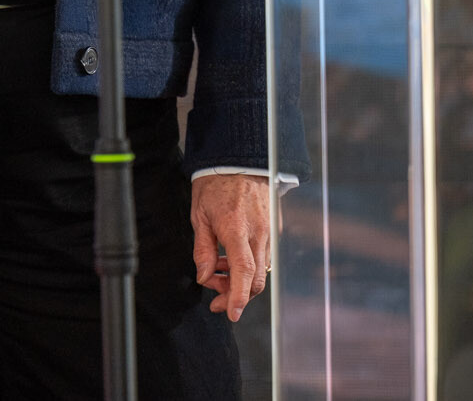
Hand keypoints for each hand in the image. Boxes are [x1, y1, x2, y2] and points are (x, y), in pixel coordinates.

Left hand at [191, 172, 270, 321]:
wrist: (240, 159)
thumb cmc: (215, 184)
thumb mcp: (199, 215)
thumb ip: (202, 249)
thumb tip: (203, 277)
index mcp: (236, 228)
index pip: (243, 272)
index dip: (239, 297)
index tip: (232, 314)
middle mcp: (258, 233)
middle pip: (256, 280)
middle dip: (236, 296)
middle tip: (216, 299)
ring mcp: (269, 231)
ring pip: (260, 271)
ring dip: (240, 280)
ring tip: (216, 272)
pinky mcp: (273, 229)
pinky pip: (263, 256)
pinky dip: (247, 266)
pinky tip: (229, 259)